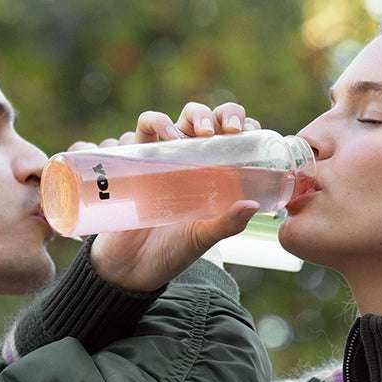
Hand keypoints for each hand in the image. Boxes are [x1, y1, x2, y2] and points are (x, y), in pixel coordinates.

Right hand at [80, 102, 260, 291]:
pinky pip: (144, 128)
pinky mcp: (136, 158)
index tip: (250, 132)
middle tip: (232, 132)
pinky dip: (156, 122)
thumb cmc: (170, 252)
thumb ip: (227, 224)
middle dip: (225, 114)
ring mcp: (163, 158)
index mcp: (212, 175)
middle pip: (210, 120)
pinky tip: (169, 136)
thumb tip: (252, 206)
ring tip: (204, 134)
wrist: (129, 267)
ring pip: (182, 117)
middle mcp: (190, 160)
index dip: (244, 125)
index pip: (232, 138)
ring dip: (196, 115)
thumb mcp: (203, 238)